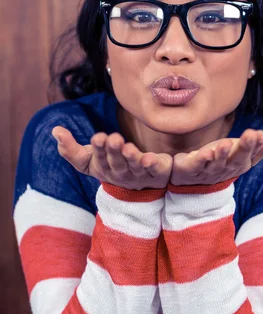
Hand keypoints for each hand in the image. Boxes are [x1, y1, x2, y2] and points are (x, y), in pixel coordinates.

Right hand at [51, 126, 172, 189]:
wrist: (138, 183)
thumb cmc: (109, 165)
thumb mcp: (88, 159)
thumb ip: (70, 149)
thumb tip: (55, 130)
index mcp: (103, 168)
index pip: (99, 159)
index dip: (98, 149)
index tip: (98, 137)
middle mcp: (120, 173)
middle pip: (116, 163)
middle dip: (113, 151)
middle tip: (113, 138)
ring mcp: (139, 174)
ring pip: (134, 166)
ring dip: (131, 158)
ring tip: (128, 147)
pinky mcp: (156, 173)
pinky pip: (154, 170)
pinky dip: (152, 165)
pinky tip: (150, 158)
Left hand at [170, 128, 262, 185]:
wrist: (190, 177)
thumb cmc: (219, 160)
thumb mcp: (239, 151)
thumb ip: (259, 146)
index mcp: (240, 163)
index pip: (252, 153)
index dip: (259, 145)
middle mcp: (227, 168)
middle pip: (237, 158)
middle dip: (245, 147)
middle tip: (252, 134)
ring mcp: (209, 170)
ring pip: (217, 162)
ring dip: (222, 153)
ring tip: (226, 143)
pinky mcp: (191, 169)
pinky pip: (197, 164)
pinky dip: (201, 160)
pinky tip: (206, 153)